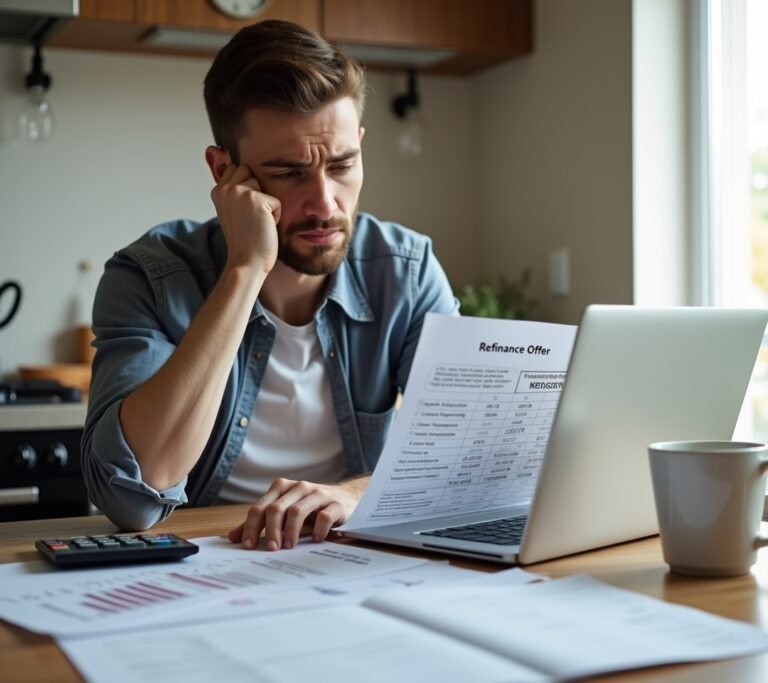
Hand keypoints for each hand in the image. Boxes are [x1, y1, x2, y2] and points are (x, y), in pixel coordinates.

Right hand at [210, 164, 280, 275]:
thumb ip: (233, 190)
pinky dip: (276, 216)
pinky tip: (264, 228)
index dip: (247, 189)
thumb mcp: (233, 211)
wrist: (246, 262)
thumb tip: (232, 162)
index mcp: (218, 191)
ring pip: (263, 184)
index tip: (245, 213)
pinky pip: (276, 201)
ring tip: (257, 222)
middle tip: (251, 218)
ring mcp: (239, 192)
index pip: (237, 170)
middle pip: (250, 171)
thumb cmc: (244, 240)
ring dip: (266, 204)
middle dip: (257, 192)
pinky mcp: (256, 199)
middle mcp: (225, 189)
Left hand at [227, 477, 367, 550]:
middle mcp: (298, 488)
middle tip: (271, 550)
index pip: (260, 507)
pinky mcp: (336, 503)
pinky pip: (324, 516)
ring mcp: (318, 494)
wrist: (348, 498)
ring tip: (288, 547)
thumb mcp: (285, 513)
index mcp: (282, 489)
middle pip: (277, 508)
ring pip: (297, 510)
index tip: (248, 546)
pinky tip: (316, 540)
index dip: (252, 527)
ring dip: (291, 531)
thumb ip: (260, 524)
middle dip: (271, 531)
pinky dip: (318, 529)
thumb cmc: (311, 509)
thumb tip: (232, 538)